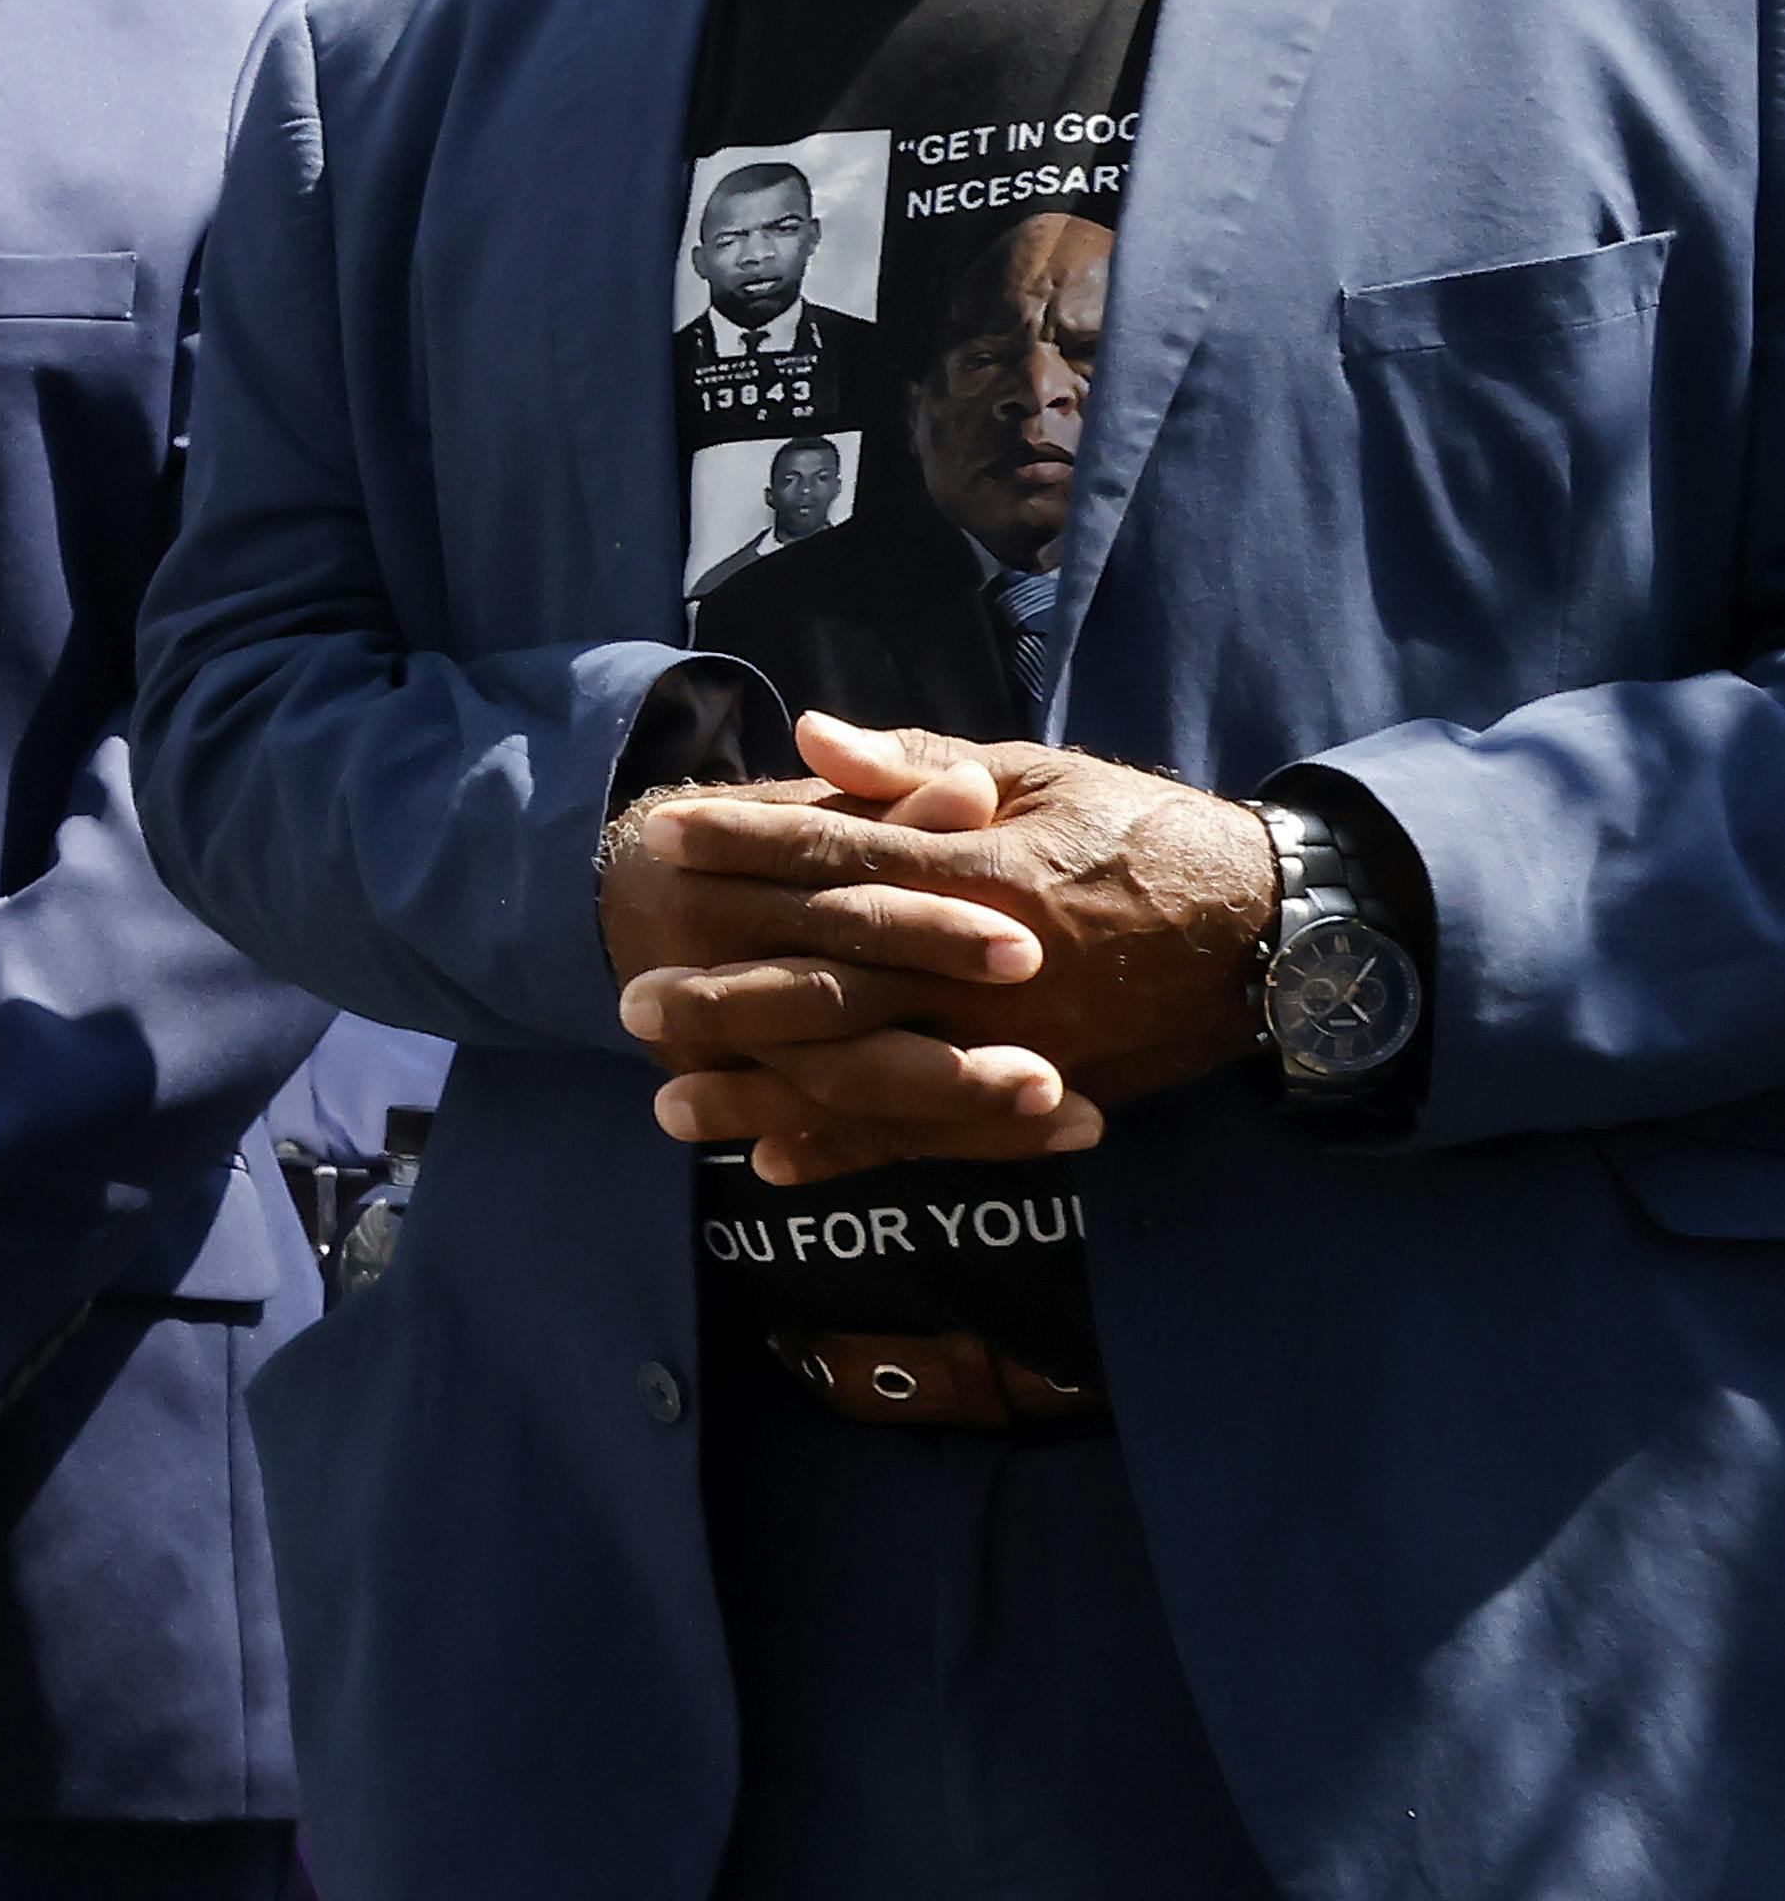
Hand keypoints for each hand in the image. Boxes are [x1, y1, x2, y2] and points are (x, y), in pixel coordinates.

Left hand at [603, 717, 1273, 1183]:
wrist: (1270, 929)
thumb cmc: (1145, 835)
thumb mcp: (1042, 774)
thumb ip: (919, 769)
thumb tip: (812, 738)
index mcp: (983, 868)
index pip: (839, 858)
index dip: (748, 846)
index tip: (663, 840)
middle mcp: (987, 963)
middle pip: (833, 981)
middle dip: (725, 993)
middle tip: (631, 1001)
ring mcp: (1013, 1038)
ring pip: (865, 1072)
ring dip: (764, 1089)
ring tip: (669, 1102)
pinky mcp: (1039, 1091)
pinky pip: (931, 1133)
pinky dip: (850, 1151)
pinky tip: (772, 1162)